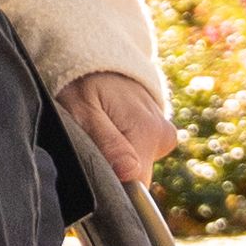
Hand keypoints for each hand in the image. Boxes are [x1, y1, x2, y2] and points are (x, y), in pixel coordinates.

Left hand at [58, 67, 173, 195]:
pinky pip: (140, 156)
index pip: (136, 187)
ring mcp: (164, 136)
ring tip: (96, 134)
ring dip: (116, 162)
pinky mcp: (160, 136)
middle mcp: (163, 136)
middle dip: (112, 173)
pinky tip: (109, 133)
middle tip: (87, 146)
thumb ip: (106, 143)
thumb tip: (130, 174)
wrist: (98, 57)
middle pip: (137, 180)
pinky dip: (123, 151)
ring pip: (138, 169)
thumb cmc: (82, 82)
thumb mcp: (82, 109)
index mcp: (147, 131)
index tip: (89, 171)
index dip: (111, 188)